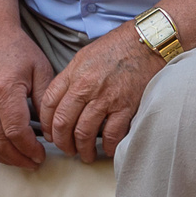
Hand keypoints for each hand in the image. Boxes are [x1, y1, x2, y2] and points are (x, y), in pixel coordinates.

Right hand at [0, 20, 54, 168]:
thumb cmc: (18, 50)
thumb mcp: (41, 70)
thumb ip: (46, 101)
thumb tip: (50, 129)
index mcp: (4, 90)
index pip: (16, 130)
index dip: (29, 148)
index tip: (42, 155)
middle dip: (17, 157)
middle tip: (33, 164)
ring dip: (2, 157)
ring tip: (20, 161)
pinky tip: (3, 151)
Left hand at [37, 24, 162, 162]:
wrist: (149, 41)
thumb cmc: (119, 46)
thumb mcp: (86, 56)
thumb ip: (71, 78)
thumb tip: (63, 100)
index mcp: (74, 74)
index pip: (49, 105)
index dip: (46, 124)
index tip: (51, 134)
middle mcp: (86, 87)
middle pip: (63, 123)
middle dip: (62, 142)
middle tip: (67, 149)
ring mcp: (106, 98)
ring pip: (84, 133)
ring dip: (83, 149)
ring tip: (86, 155)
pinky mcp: (126, 106)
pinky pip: (111, 134)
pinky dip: (107, 146)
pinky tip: (107, 149)